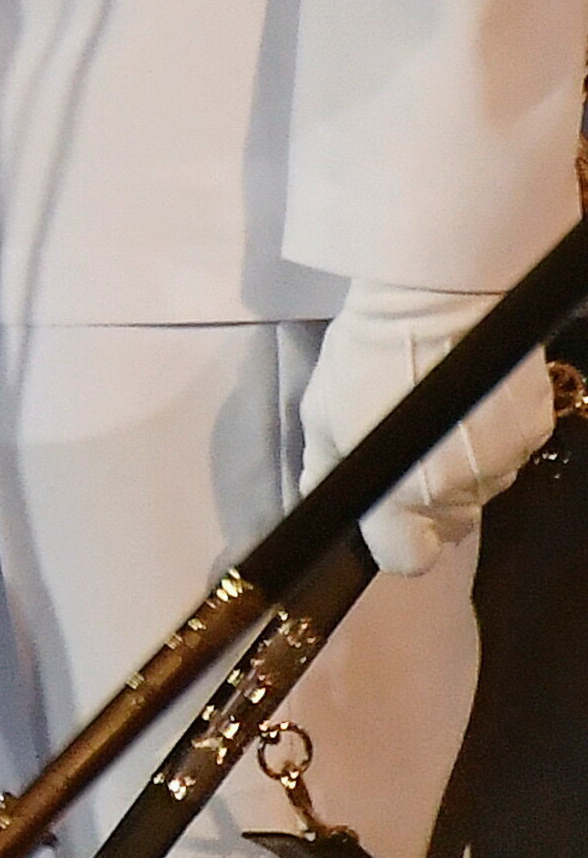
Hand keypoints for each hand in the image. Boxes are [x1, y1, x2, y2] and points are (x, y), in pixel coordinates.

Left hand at [300, 281, 565, 575]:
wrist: (438, 298)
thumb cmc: (367, 355)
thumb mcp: (323, 412)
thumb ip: (328, 469)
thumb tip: (326, 501)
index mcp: (402, 492)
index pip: (409, 558)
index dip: (393, 544)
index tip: (384, 520)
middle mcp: (460, 489)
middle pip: (448, 528)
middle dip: (426, 507)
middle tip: (407, 460)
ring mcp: (504, 462)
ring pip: (481, 492)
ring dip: (460, 473)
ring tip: (438, 423)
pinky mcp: (535, 431)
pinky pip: (508, 457)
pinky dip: (489, 442)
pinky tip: (471, 406)